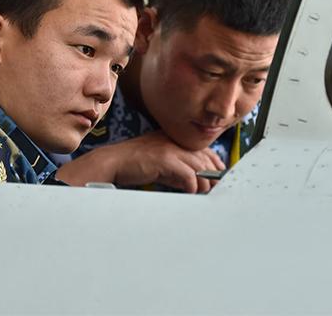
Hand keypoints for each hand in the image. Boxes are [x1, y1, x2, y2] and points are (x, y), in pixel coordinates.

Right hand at [56, 131, 224, 192]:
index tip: (218, 176)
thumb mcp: (160, 165)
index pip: (203, 149)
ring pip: (199, 166)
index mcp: (174, 139)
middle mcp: (175, 141)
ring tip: (203, 193)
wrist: (113, 162)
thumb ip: (177, 172)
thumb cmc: (134, 165)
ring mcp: (170, 149)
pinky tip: (190, 192)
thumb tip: (194, 184)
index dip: (215, 163)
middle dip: (213, 175)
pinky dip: (192, 185)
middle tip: (214, 189)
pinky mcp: (165, 159)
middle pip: (205, 157)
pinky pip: (188, 174)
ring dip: (204, 183)